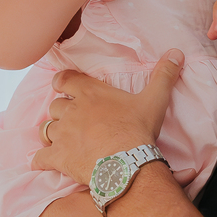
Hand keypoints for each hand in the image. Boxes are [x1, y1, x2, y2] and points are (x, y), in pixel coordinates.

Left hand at [32, 52, 184, 185]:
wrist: (126, 163)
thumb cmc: (138, 129)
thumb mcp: (154, 100)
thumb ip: (163, 75)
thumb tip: (176, 53)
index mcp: (89, 93)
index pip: (64, 79)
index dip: (61, 82)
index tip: (62, 86)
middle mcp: (71, 111)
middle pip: (55, 106)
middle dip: (61, 112)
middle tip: (72, 120)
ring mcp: (63, 135)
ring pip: (46, 130)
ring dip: (52, 134)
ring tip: (61, 140)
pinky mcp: (59, 157)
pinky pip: (41, 157)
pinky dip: (40, 160)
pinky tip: (41, 163)